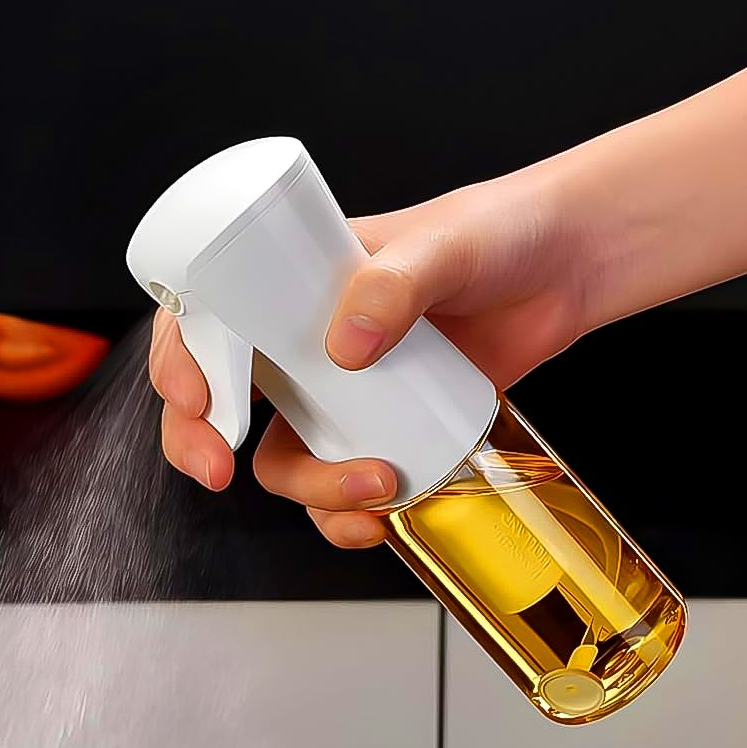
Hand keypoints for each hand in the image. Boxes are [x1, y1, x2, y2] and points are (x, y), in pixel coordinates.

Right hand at [149, 172, 590, 547]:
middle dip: (201, 445)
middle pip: (217, 407)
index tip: (194, 400)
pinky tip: (383, 513)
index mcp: (290, 285)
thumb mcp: (445, 243)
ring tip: (374, 485)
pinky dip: (348, 516)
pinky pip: (339, 490)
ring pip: (282, 460)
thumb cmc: (497, 232)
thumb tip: (346, 345)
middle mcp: (301, 345)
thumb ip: (394, 284)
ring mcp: (340, 396)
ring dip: (310, 491)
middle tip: (218, 470)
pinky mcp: (382, 434)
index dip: (178, 363)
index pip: (203, 320)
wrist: (567, 269)